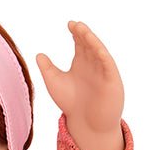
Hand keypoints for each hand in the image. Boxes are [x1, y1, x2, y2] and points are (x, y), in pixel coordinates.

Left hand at [36, 21, 125, 149]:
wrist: (87, 124)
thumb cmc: (71, 104)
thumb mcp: (55, 83)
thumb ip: (47, 69)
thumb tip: (38, 54)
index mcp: (80, 62)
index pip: (79, 43)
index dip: (75, 33)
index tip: (69, 24)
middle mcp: (93, 63)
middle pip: (88, 44)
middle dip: (82, 34)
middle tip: (75, 24)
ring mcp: (103, 70)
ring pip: (98, 51)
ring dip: (92, 41)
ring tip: (83, 31)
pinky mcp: (112, 80)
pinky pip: (108, 65)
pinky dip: (102, 55)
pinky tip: (96, 47)